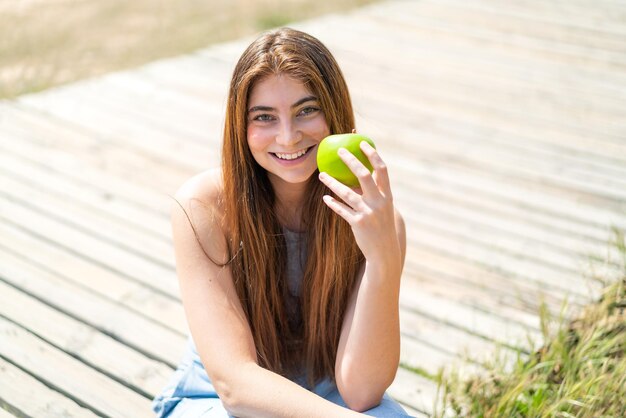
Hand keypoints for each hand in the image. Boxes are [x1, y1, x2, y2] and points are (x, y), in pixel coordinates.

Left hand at [318, 141, 400, 272]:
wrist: (384, 251)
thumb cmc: (381, 224)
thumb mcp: (382, 207)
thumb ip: (372, 191)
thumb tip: (357, 172)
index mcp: (387, 195)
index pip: (382, 169)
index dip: (372, 154)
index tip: (362, 142)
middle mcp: (379, 202)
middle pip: (364, 175)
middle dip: (351, 161)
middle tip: (338, 150)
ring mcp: (369, 213)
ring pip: (347, 193)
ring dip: (332, 182)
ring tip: (321, 175)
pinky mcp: (358, 224)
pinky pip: (342, 210)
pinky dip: (333, 203)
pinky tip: (325, 198)